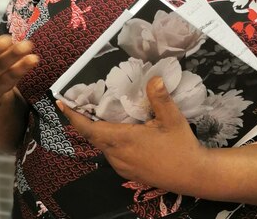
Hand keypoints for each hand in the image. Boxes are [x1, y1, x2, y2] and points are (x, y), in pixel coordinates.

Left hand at [56, 76, 208, 193]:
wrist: (195, 177)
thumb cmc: (182, 147)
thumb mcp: (173, 120)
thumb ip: (160, 98)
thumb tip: (153, 78)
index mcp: (123, 140)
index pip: (88, 129)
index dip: (73, 116)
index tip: (60, 103)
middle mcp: (117, 155)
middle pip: (92, 135)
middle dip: (84, 119)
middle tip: (81, 101)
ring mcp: (122, 166)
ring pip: (102, 145)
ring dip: (97, 130)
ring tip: (98, 112)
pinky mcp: (129, 172)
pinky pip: (111, 153)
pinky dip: (108, 140)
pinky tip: (117, 130)